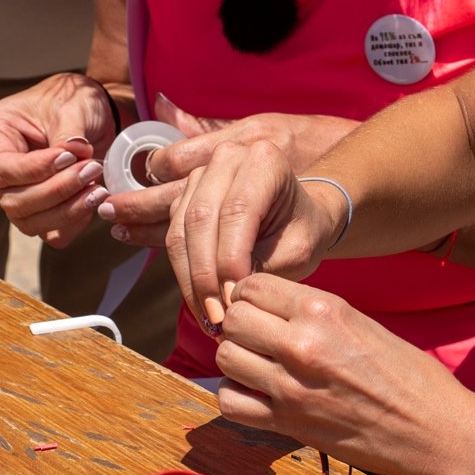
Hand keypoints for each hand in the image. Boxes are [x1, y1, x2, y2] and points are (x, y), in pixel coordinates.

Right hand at [0, 73, 115, 248]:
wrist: (94, 112)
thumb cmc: (73, 99)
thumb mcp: (71, 105)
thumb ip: (69, 132)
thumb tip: (74, 154)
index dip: (33, 170)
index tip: (68, 157)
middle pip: (13, 200)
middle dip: (56, 191)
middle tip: (91, 169)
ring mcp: (16, 192)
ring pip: (29, 222)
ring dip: (67, 211)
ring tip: (97, 188)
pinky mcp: (40, 210)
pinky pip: (50, 233)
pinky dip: (73, 224)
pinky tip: (93, 200)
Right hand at [161, 138, 344, 330]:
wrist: (297, 219)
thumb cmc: (302, 232)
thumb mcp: (297, 251)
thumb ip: (263, 267)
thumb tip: (225, 293)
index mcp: (265, 160)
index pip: (237, 210)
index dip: (229, 259)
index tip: (233, 301)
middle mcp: (228, 157)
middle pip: (201, 218)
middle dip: (205, 275)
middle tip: (217, 317)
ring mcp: (201, 174)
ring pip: (181, 230)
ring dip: (189, 279)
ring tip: (207, 316)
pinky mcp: (185, 194)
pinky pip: (172, 234)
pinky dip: (182, 271)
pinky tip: (198, 299)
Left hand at [214, 274, 474, 474]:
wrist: (435, 430)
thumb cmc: (408, 375)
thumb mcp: (361, 322)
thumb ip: (312, 312)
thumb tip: (269, 307)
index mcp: (324, 310)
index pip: (253, 285)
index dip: (250, 294)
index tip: (259, 306)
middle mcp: (302, 344)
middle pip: (233, 319)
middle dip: (240, 324)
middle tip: (256, 335)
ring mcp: (291, 387)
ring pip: (226, 357)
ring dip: (237, 359)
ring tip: (257, 363)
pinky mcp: (288, 424)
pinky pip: (231, 403)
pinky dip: (237, 396)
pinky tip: (256, 393)